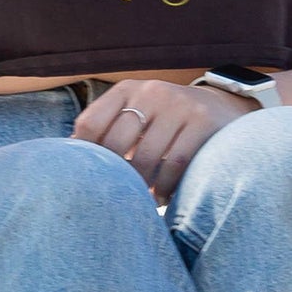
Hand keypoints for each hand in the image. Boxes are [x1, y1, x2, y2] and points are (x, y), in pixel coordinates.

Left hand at [71, 77, 254, 199]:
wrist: (224, 107)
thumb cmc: (166, 120)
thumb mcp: (138, 113)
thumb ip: (108, 130)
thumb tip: (68, 162)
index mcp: (127, 89)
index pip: (90, 123)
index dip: (85, 154)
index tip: (89, 178)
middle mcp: (151, 92)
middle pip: (116, 142)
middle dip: (114, 175)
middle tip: (114, 197)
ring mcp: (179, 105)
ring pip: (147, 157)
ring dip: (140, 186)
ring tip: (139, 202)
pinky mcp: (203, 122)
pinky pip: (175, 163)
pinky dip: (165, 187)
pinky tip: (162, 198)